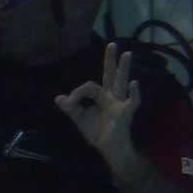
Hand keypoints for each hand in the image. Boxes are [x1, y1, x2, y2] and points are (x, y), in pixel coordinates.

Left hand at [53, 42, 139, 166]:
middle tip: (112, 44)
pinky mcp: (125, 112)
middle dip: (110, 60)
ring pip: (122, 82)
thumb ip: (71, 109)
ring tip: (127, 53)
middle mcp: (112, 96)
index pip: (90, 86)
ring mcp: (120, 103)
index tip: (68, 102)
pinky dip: (134, 93)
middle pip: (111, 75)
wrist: (109, 149)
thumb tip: (58, 98)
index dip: (77, 92)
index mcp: (100, 96)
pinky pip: (132, 101)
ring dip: (124, 68)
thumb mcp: (81, 120)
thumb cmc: (97, 132)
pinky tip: (134, 83)